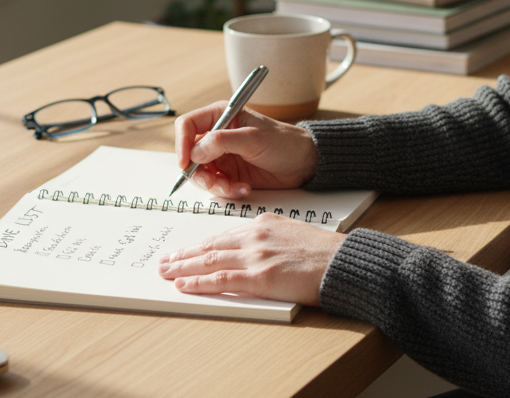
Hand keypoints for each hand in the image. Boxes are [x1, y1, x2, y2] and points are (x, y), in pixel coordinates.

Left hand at [157, 213, 343, 305]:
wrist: (344, 262)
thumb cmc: (325, 253)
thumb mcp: (293, 233)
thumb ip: (269, 239)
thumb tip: (251, 251)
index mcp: (264, 223)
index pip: (223, 235)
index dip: (200, 245)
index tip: (185, 251)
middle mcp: (256, 236)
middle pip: (211, 246)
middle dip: (184, 254)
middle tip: (164, 261)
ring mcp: (257, 257)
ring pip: (210, 261)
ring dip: (183, 267)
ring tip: (166, 272)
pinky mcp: (261, 278)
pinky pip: (222, 280)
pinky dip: (199, 282)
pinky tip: (183, 284)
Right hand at [174, 102, 318, 198]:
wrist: (304, 163)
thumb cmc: (283, 142)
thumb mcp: (253, 138)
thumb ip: (221, 142)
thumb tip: (194, 152)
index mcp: (221, 116)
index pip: (187, 125)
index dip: (181, 143)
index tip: (185, 163)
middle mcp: (217, 135)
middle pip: (189, 154)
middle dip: (199, 172)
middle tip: (215, 182)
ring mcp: (222, 156)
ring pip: (201, 173)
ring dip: (215, 185)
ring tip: (235, 187)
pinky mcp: (230, 173)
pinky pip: (216, 185)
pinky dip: (226, 190)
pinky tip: (244, 188)